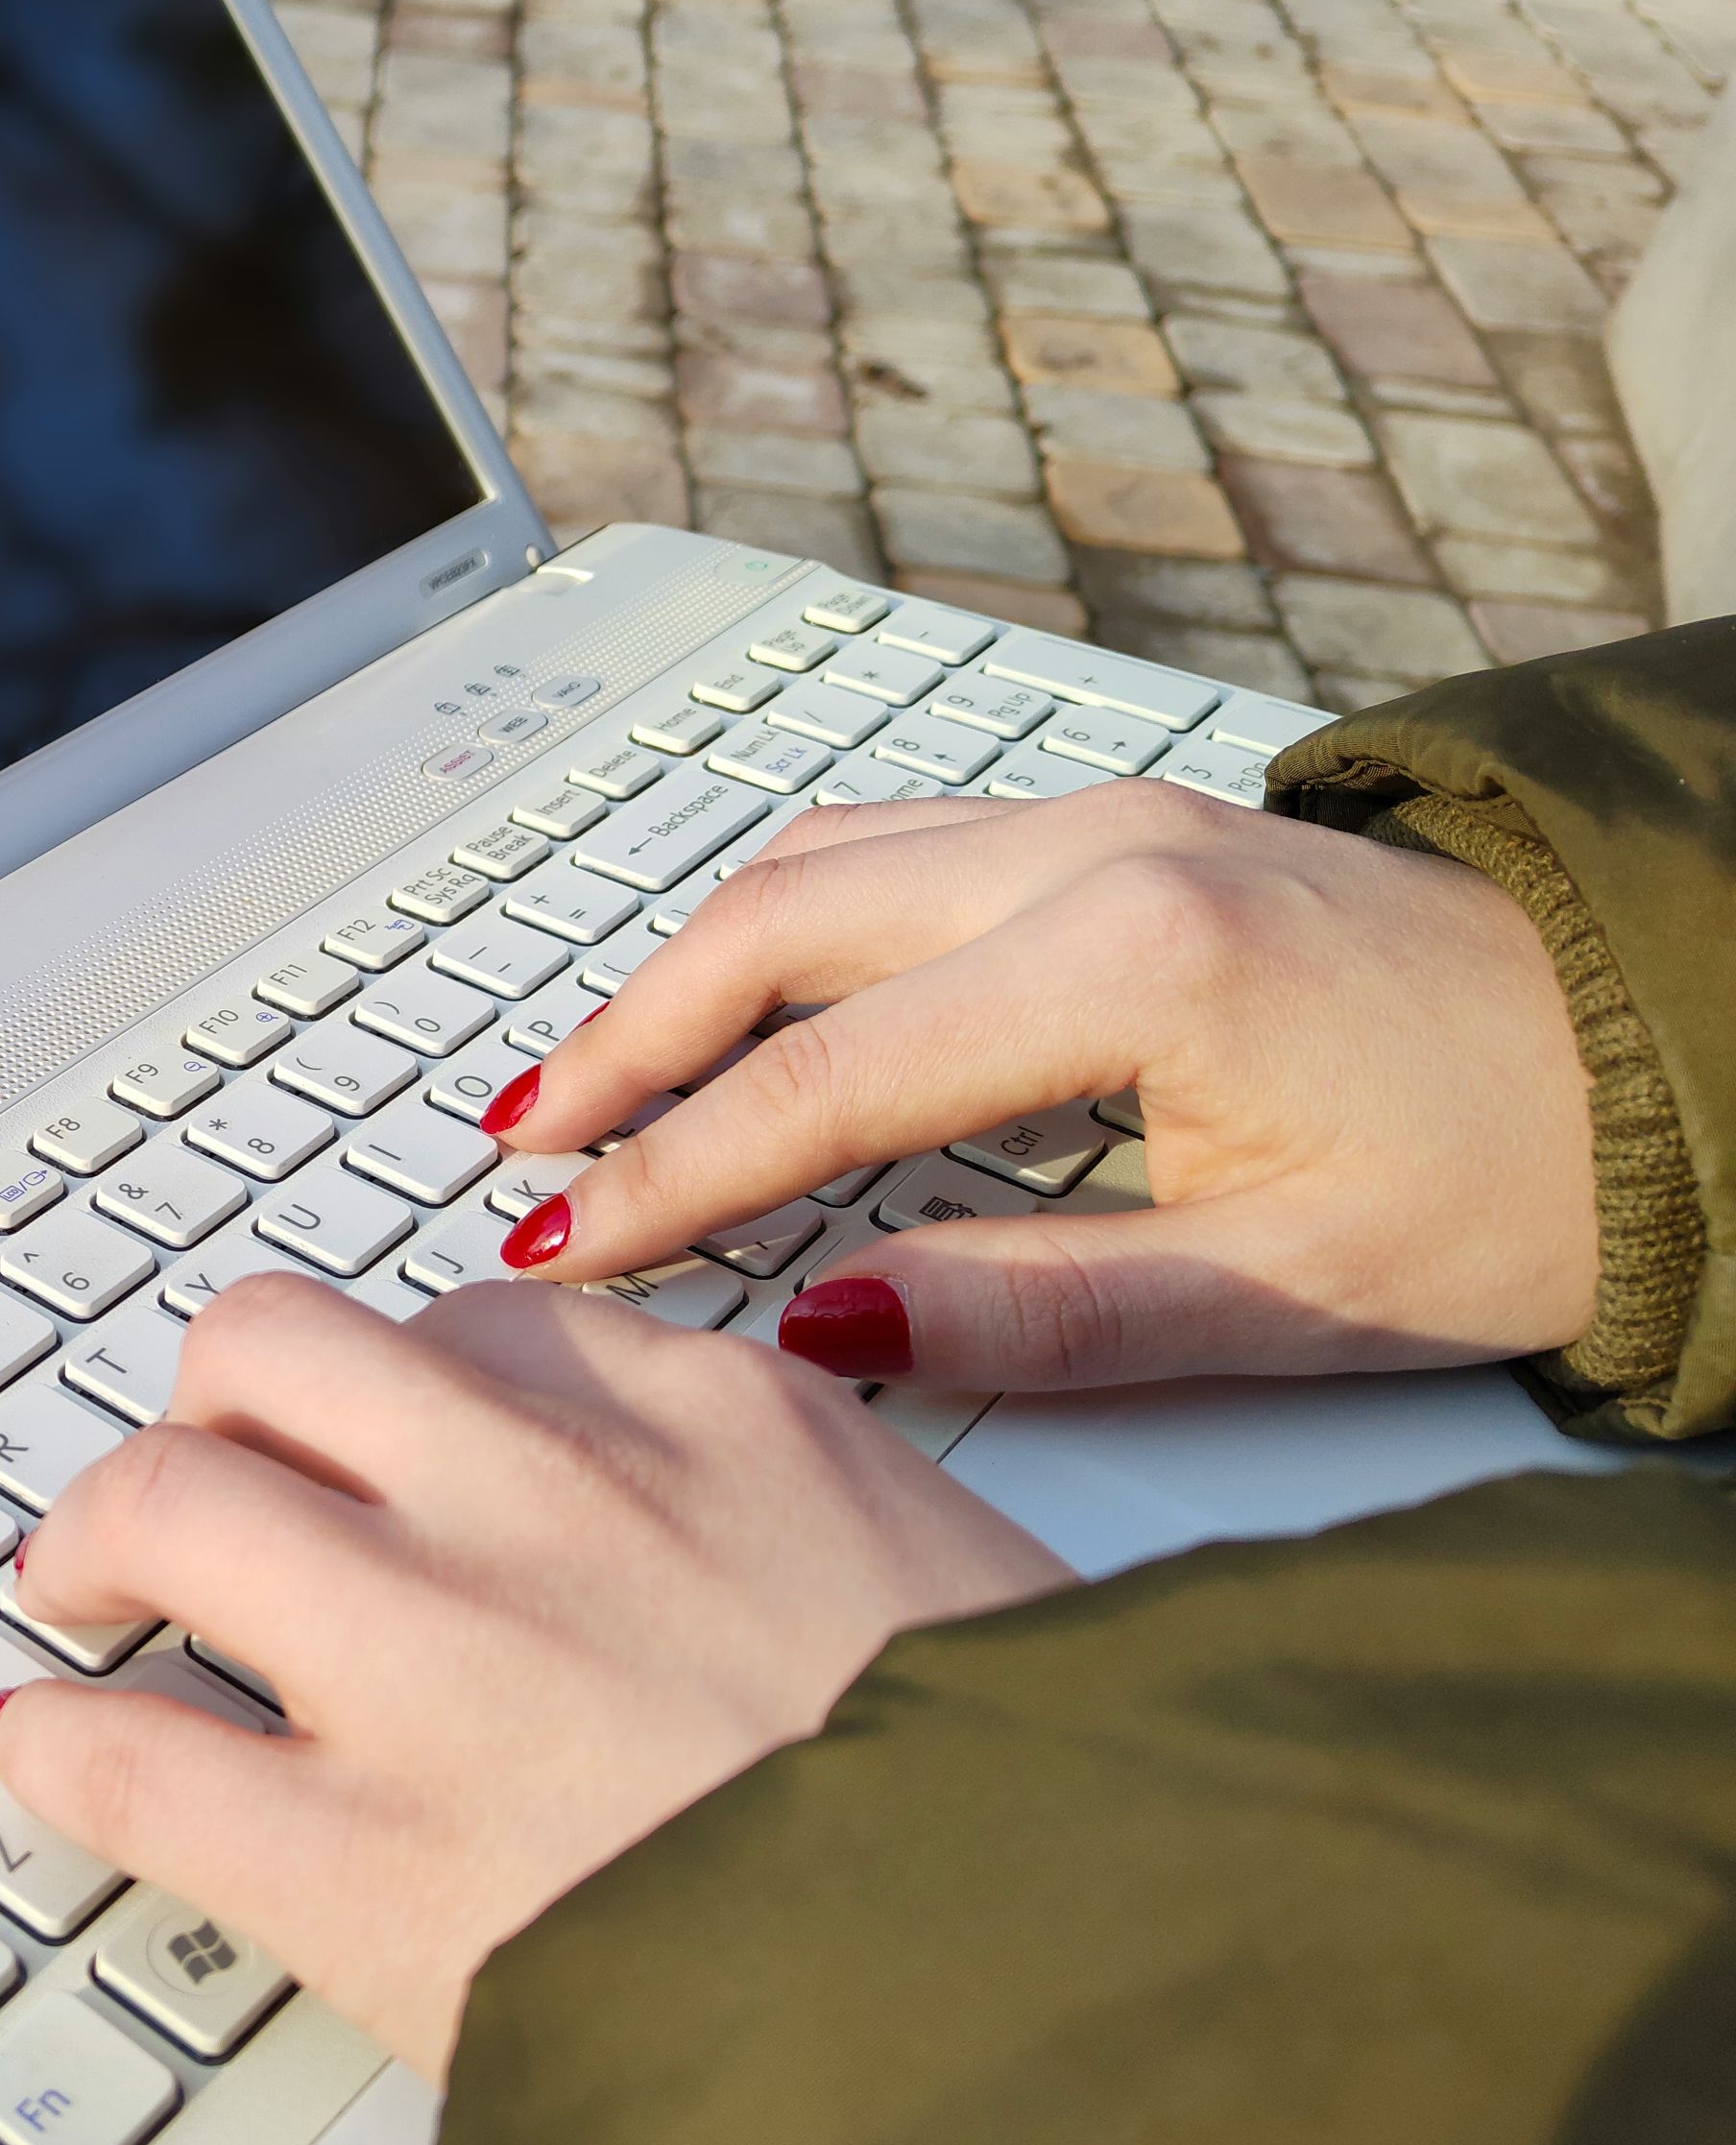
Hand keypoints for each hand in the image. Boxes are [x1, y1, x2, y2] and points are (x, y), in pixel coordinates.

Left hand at [0, 1274, 1067, 2080]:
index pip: (487, 1327)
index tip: (363, 1444)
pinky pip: (131, 1755)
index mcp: (715, 1427)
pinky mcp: (360, 1858)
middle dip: (214, 1407)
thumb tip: (733, 1562)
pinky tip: (47, 1757)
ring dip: (103, 1533)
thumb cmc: (1040, 1829)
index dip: (394, 1389)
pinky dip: (61, 1750)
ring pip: (173, 1492)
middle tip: (187, 1487)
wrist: (1067, 2006)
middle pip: (281, 1348)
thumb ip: (803, 1534)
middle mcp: (552, 1498)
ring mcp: (439, 1662)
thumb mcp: (956, 1593)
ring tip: (85, 1587)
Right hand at [499, 780, 1595, 1387]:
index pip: (823, 1078)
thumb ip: (1030, 1308)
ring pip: (817, 862)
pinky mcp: (1123, 827)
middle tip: (523, 1154)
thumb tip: (819, 1328)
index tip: (566, 1249)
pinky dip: (777, 926)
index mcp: (1134, 960)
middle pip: (774, 924)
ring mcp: (1104, 816)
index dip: (673, 1175)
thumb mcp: (1281, 1293)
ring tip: (592, 1082)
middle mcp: (1096, 849)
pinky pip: (888, 847)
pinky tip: (736, 1003)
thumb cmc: (1524, 1172)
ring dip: (685, 970)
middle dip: (625, 1042)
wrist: (1672, 1050)